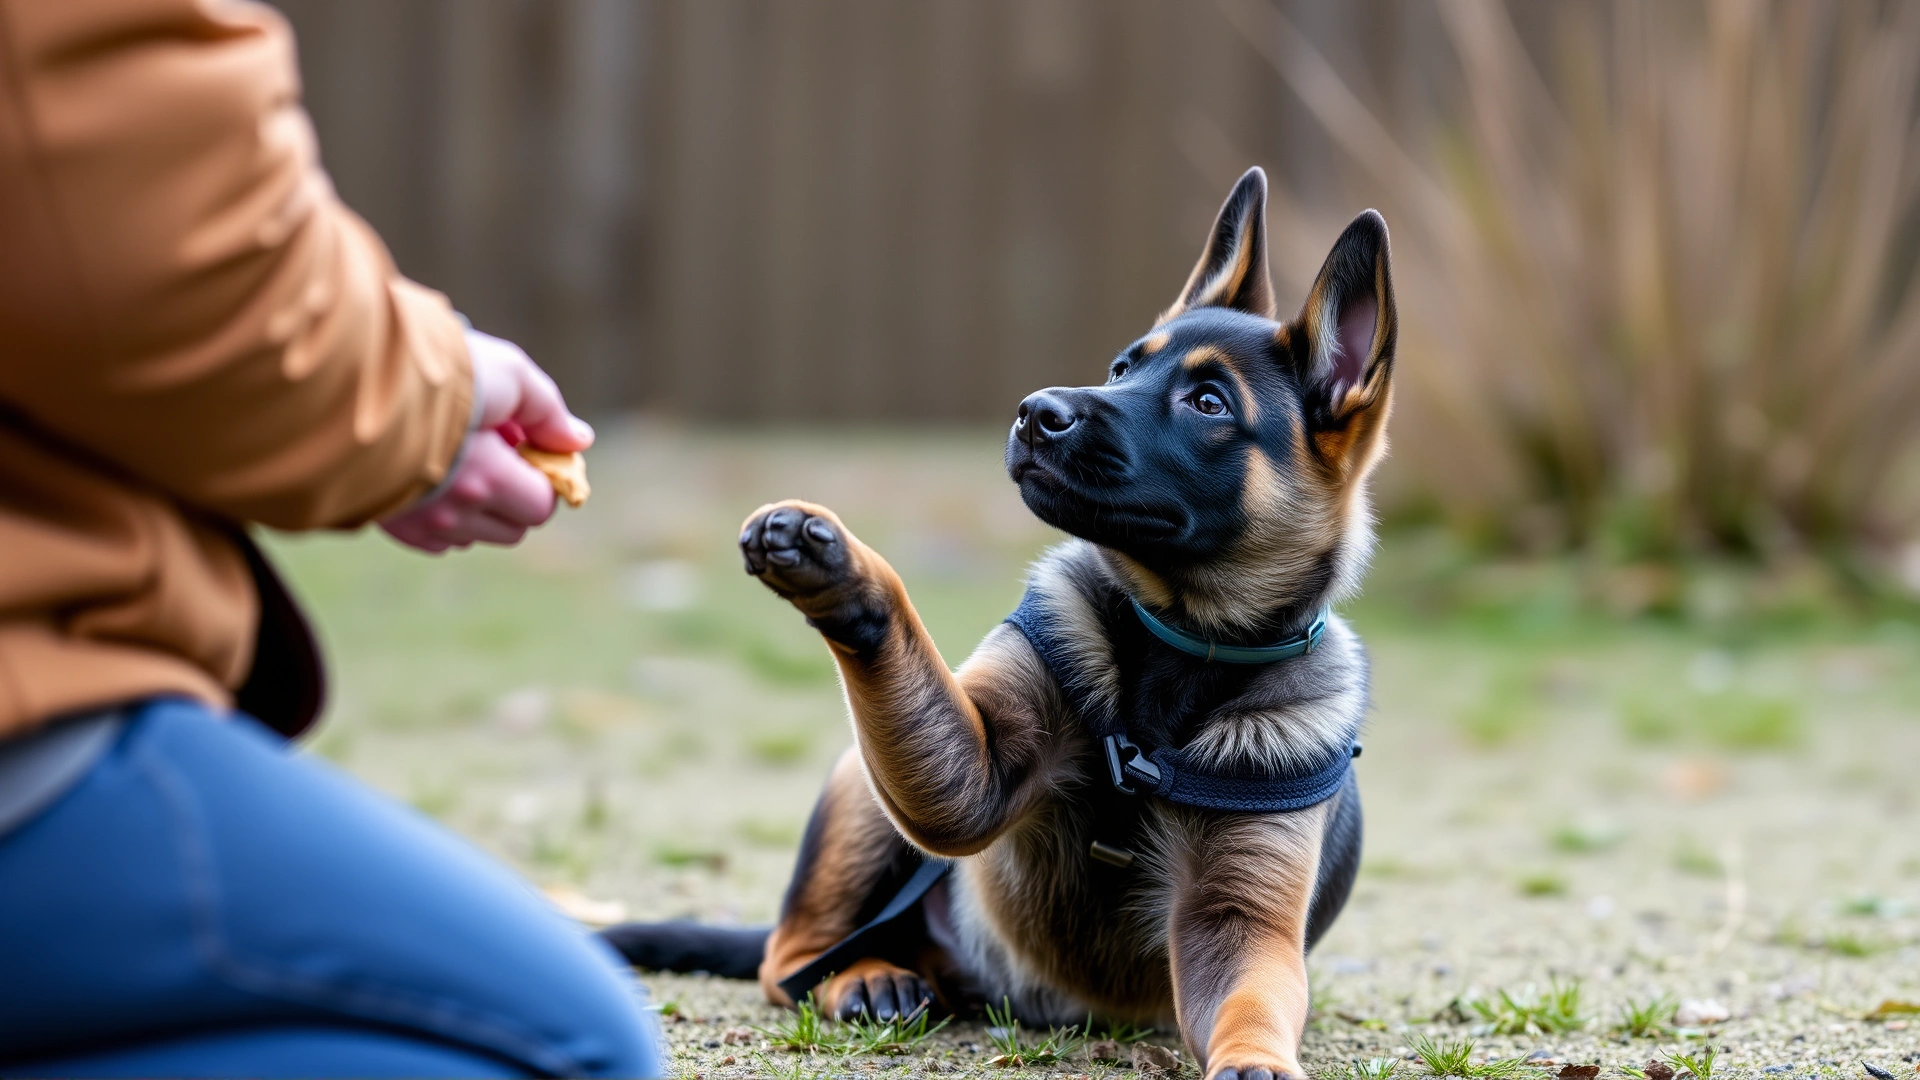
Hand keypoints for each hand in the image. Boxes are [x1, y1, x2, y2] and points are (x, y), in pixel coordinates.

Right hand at [380, 329, 593, 552]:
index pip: (542, 506)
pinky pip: (434, 539)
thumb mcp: (507, 373)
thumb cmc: (434, 373)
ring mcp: (419, 524)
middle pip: (512, 529)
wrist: (348, 384)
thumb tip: (579, 440)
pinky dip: (441, 517)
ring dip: (477, 507)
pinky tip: (430, 479)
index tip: (523, 447)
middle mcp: (454, 513)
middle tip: (492, 453)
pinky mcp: (391, 526)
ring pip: (473, 536)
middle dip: (513, 495)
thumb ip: (548, 410)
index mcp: (488, 480)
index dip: (540, 476)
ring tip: (458, 461)